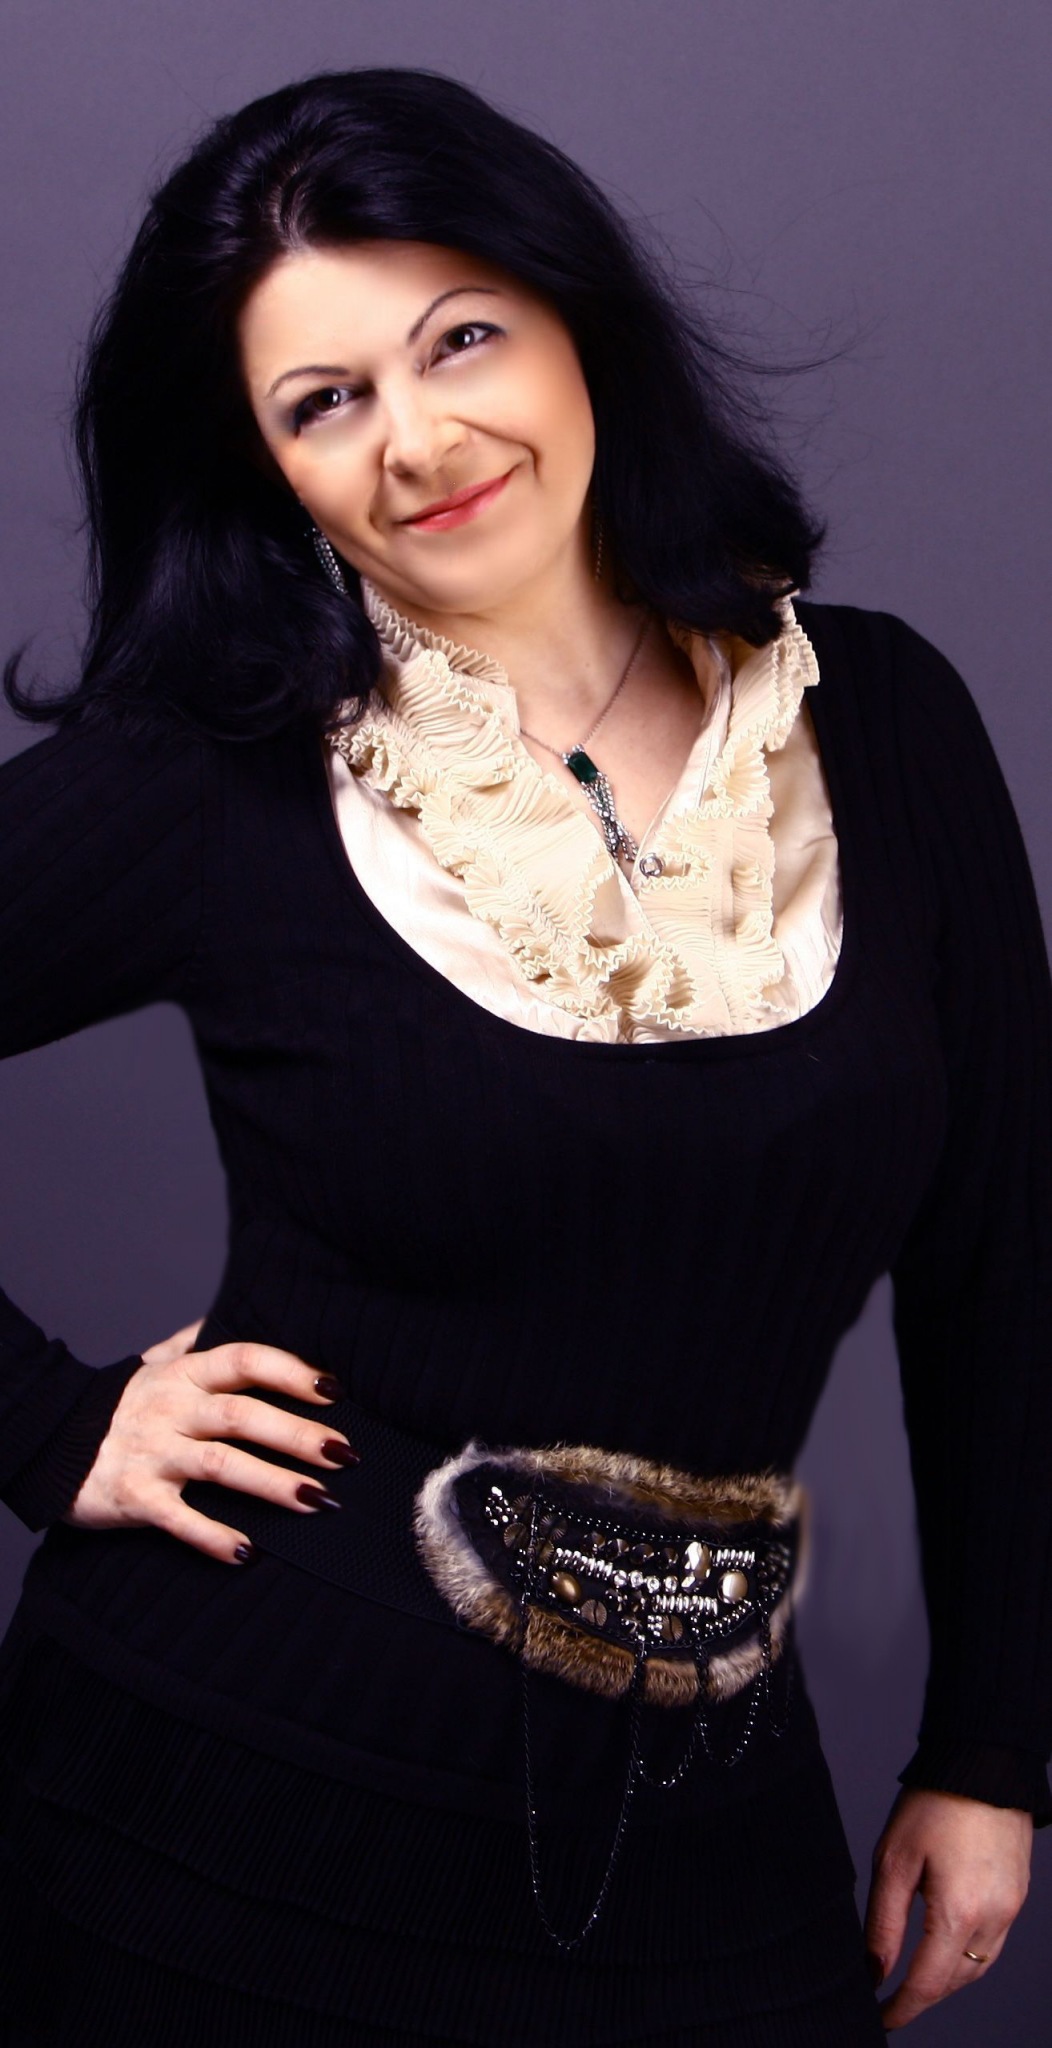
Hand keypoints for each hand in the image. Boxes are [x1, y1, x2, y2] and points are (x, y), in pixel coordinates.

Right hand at [60, 1316, 358, 1562]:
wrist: (52, 1445)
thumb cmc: (121, 1405)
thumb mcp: (156, 1363)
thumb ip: (197, 1338)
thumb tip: (242, 1305)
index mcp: (184, 1373)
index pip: (244, 1360)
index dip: (291, 1372)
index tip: (335, 1390)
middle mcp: (171, 1408)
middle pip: (242, 1415)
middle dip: (298, 1435)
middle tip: (345, 1455)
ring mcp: (152, 1453)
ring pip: (220, 1465)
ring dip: (272, 1483)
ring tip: (318, 1500)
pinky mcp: (134, 1497)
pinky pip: (179, 1519)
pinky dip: (213, 1537)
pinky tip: (248, 1553)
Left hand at [865, 1786, 1031, 2027]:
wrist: (985, 1763)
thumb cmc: (935, 1802)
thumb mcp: (894, 1859)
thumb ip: (884, 1922)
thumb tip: (874, 1970)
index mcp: (960, 1912)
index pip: (928, 1984)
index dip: (902, 2009)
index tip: (880, 2020)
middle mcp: (994, 1918)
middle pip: (956, 1981)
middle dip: (923, 1996)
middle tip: (891, 2000)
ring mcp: (1011, 1908)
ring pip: (978, 1967)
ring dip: (947, 1980)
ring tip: (914, 1980)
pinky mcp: (1018, 1895)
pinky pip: (993, 1943)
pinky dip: (967, 1956)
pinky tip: (945, 1947)